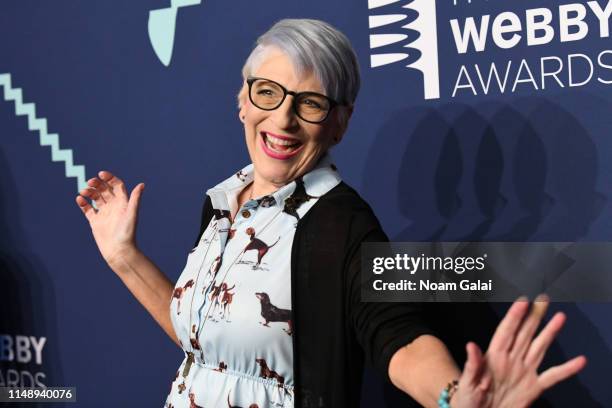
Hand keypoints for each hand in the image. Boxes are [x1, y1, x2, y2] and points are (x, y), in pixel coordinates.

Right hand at [75, 171, 144, 266]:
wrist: (119, 251)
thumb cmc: (127, 233)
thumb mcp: (132, 214)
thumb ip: (135, 199)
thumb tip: (142, 184)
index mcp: (123, 202)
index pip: (116, 185)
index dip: (109, 178)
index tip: (100, 174)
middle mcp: (113, 206)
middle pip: (104, 189)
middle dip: (96, 183)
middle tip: (90, 182)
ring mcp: (104, 213)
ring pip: (95, 197)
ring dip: (89, 192)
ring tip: (83, 192)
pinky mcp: (95, 221)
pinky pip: (87, 209)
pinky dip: (82, 203)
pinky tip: (79, 199)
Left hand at [451, 296, 586, 407]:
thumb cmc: (468, 399)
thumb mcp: (467, 382)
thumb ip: (473, 364)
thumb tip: (470, 345)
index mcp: (493, 357)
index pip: (506, 331)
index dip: (514, 316)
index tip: (523, 301)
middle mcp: (511, 360)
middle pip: (524, 333)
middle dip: (534, 315)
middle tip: (543, 299)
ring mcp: (523, 371)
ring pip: (539, 347)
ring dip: (549, 332)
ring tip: (560, 317)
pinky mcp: (533, 387)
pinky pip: (552, 376)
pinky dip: (566, 369)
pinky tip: (579, 361)